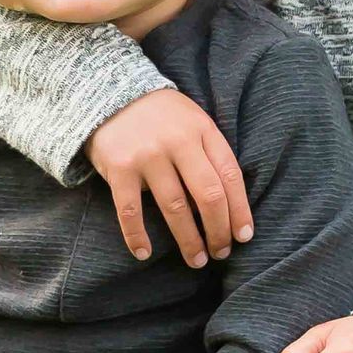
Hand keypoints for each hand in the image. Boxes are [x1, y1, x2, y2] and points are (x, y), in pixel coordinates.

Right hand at [87, 91, 252, 270]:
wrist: (109, 91)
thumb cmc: (160, 116)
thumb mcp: (193, 122)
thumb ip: (210, 153)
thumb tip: (231, 205)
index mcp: (202, 130)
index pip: (230, 176)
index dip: (240, 210)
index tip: (243, 236)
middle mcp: (178, 142)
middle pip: (208, 196)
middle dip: (218, 231)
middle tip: (221, 253)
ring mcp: (147, 154)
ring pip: (175, 208)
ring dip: (188, 240)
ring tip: (196, 260)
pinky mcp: (119, 167)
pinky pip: (130, 210)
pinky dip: (137, 236)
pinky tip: (144, 253)